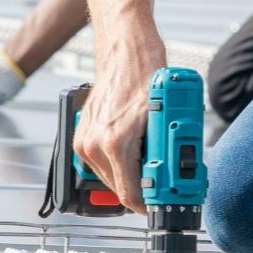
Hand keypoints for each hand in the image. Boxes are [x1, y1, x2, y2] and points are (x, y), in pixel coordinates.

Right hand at [73, 35, 165, 212]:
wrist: (125, 48)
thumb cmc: (145, 73)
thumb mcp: (162, 117)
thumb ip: (163, 152)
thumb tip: (170, 178)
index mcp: (113, 143)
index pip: (130, 195)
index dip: (149, 204)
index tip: (162, 203)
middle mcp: (93, 144)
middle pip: (118, 189)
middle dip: (141, 188)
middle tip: (162, 181)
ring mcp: (84, 139)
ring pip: (109, 176)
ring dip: (129, 174)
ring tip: (150, 161)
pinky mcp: (82, 134)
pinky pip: (101, 161)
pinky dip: (118, 161)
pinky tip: (134, 148)